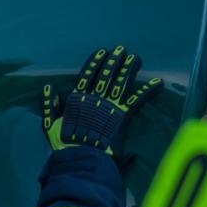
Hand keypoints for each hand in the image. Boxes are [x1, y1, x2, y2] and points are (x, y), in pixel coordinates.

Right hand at [42, 46, 161, 158]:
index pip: (87, 76)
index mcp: (79, 99)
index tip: (101, 52)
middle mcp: (96, 98)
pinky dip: (147, 91)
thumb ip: (49, 105)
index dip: (95, 63)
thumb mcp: (50, 124)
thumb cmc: (65, 142)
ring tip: (135, 58)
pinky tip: (158, 82)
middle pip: (106, 76)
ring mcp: (110, 106)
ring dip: (128, 69)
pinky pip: (137, 100)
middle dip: (114, 61)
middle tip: (120, 49)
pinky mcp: (122, 116)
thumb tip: (48, 88)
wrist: (81, 156)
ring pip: (121, 83)